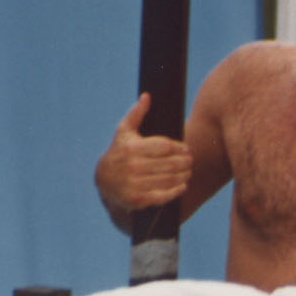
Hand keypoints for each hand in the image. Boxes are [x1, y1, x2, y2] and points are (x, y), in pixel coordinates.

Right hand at [96, 93, 193, 211]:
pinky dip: (175, 191)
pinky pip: (162, 196)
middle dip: (184, 162)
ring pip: (168, 179)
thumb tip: (147, 96)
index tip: (186, 149)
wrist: (103, 181)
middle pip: (169, 163)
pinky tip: (183, 186)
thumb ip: (136, 113)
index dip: (178, 148)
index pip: (164, 146)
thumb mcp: (124, 132)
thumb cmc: (119, 151)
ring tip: (189, 171)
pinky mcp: (137, 200)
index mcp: (132, 148)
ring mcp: (135, 184)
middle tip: (191, 160)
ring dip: (183, 175)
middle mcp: (133, 166)